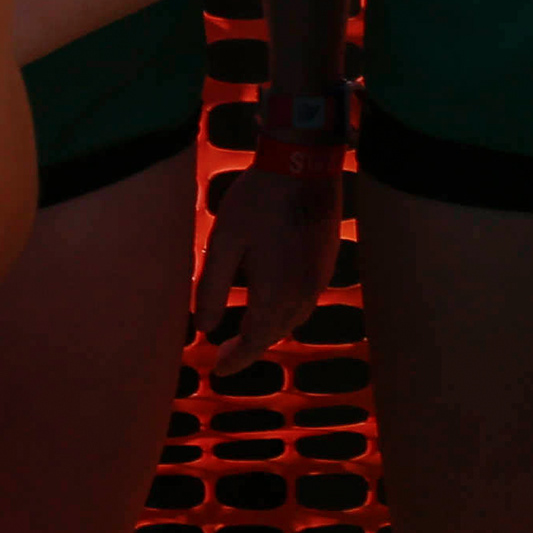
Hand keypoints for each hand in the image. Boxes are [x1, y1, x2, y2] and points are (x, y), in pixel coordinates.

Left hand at [193, 157, 342, 375]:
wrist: (304, 164)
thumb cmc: (258, 201)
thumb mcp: (223, 243)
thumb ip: (211, 288)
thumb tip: (204, 328)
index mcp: (275, 292)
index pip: (255, 341)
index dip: (235, 359)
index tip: (217, 369)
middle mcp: (304, 291)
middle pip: (277, 333)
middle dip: (252, 347)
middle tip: (226, 352)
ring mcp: (320, 276)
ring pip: (296, 318)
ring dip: (271, 329)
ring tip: (248, 329)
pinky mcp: (328, 259)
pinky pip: (308, 299)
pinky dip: (288, 310)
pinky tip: (275, 299)